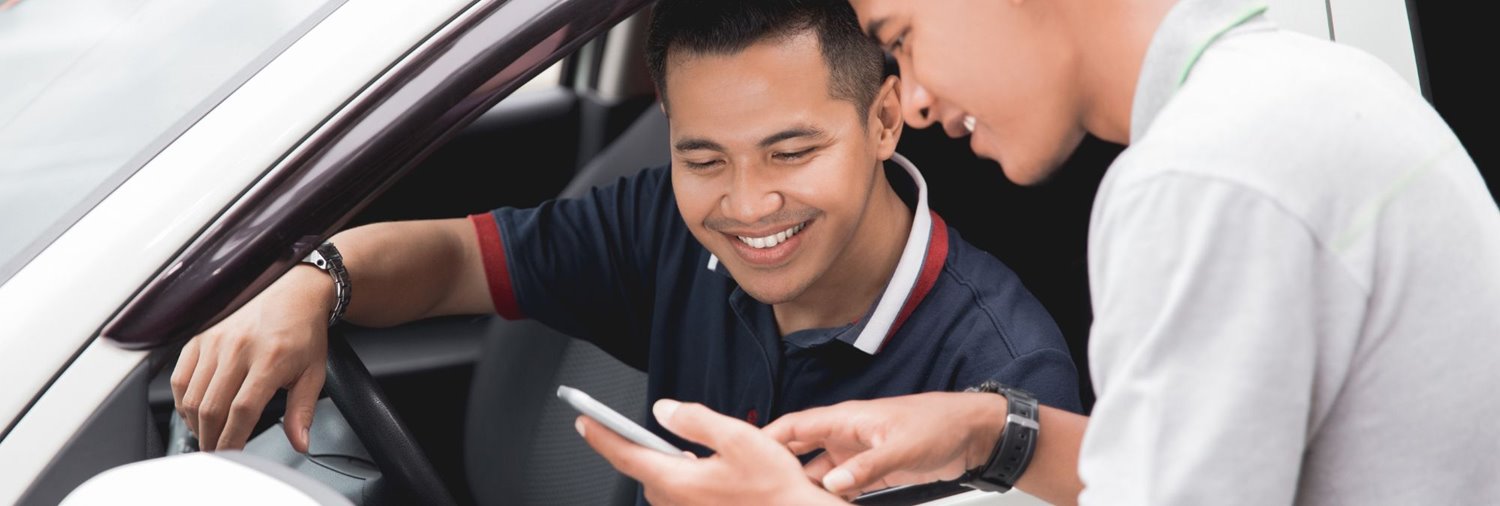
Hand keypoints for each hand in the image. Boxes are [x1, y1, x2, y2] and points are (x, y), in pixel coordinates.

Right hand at [170, 266, 331, 451]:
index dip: (233, 439)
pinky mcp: (200, 336)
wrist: (293, 291)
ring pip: (191, 396)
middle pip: (211, 408)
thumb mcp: (313, 373)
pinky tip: (194, 412)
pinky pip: (180, 376)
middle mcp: (237, 349)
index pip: (242, 411)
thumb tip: (300, 442)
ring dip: (195, 424)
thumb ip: (302, 411)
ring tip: (207, 435)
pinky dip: (182, 400)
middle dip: (211, 438)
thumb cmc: (303, 331)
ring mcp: (215, 341)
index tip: (232, 456)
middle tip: (217, 452)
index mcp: (268, 360)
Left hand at [579, 399, 843, 504]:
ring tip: (678, 448)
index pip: (625, 454)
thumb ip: (695, 419)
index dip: (601, 435)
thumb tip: (663, 410)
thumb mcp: (739, 438)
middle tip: (627, 426)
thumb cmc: (775, 488)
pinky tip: (702, 471)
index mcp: (679, 481)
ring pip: (662, 485)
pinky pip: (679, 497)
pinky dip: (680, 479)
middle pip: (643, 470)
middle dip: (638, 447)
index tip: (583, 419)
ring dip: (663, 465)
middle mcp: (677, 504)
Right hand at [763, 392, 1007, 495]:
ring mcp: (859, 453)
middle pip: (801, 450)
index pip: (796, 426)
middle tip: (760, 488)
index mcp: (847, 419)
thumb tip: (832, 484)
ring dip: (806, 488)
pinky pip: (843, 485)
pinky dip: (830, 497)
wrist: (973, 433)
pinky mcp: (873, 470)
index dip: (768, 439)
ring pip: (820, 472)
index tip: (745, 455)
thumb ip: (866, 467)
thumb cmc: (940, 425)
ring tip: (786, 504)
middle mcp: (847, 435)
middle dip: (779, 467)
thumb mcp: (902, 448)